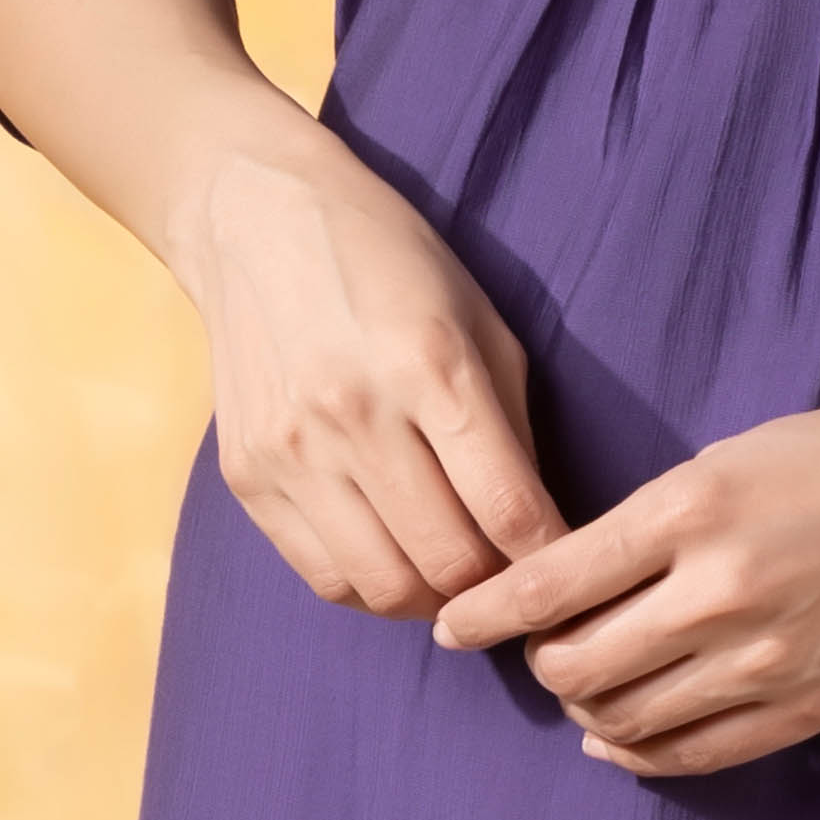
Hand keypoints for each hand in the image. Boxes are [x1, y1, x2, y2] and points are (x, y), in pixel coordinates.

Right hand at [178, 124, 561, 617]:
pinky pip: (323, 575)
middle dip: (499, 588)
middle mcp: (357, 414)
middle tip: (517, 579)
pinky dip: (372, 589)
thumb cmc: (390, 260)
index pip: (509, 509)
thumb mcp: (479, 318)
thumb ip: (511, 425)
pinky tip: (397, 563)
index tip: (572, 568)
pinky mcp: (247, 475)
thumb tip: (537, 527)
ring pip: (385, 587)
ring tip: (459, 580)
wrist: (256, 218)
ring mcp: (294, 451)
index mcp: (431, 365)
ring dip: (436, 602)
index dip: (553, 558)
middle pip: (450, 562)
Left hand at [433, 388, 819, 775]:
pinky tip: (619, 738)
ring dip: (584, 707)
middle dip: (537, 661)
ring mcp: (762, 660)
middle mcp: (716, 591)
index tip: (452, 623)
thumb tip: (569, 588)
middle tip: (536, 646)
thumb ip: (649, 524)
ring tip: (582, 684)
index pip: (547, 583)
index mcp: (690, 508)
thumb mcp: (731, 457)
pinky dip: (636, 755)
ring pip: (622, 718)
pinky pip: (689, 757)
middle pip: (573, 663)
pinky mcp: (801, 710)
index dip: (484, 614)